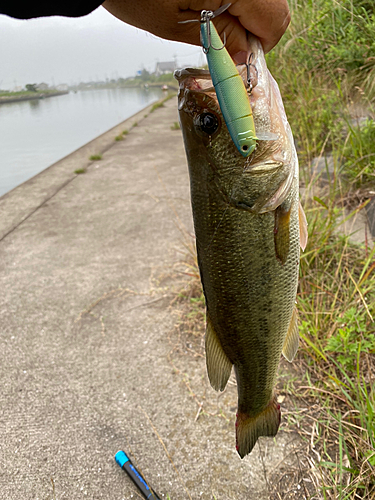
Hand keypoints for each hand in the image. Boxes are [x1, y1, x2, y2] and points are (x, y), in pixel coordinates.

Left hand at [102, 0, 290, 57]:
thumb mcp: (176, 24)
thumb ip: (219, 40)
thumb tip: (245, 56)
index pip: (275, 21)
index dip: (260, 45)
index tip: (240, 57)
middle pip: (275, 6)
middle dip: (255, 29)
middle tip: (225, 42)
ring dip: (246, 13)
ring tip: (213, 20)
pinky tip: (209, 3)